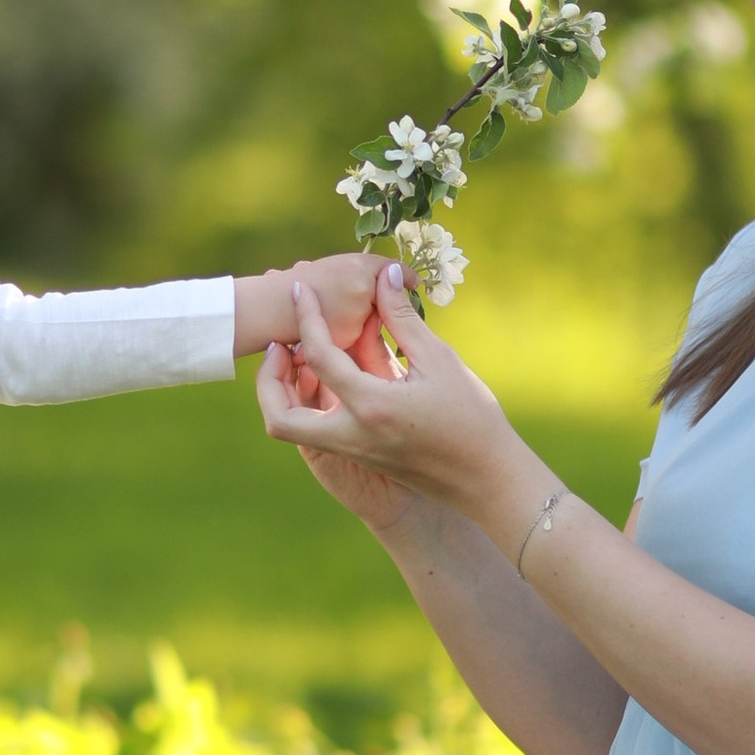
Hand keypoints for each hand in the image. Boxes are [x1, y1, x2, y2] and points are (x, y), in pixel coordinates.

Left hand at [256, 261, 533, 527]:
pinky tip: (331, 369)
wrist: (487, 479)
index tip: (300, 290)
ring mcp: (353, 451)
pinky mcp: (359, 456)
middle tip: (280, 345)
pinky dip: (309, 399)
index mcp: (371, 406)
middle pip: (279, 416)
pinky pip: (315, 428)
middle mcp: (352, 435)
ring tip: (298, 355)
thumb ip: (403, 318)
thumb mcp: (440, 361)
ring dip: (283, 392)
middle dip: (268, 379)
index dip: (306, 317)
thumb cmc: (472, 418)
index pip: (319, 356)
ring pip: (291, 428)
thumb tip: (384, 275)